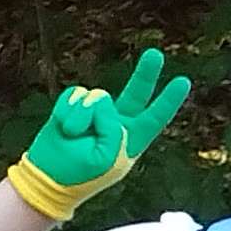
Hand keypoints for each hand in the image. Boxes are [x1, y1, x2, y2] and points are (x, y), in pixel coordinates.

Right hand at [6, 48, 192, 221]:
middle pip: (136, 94)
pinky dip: (66, 110)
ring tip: (73, 136)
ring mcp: (95, 114)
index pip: (155, 118)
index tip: (183, 81)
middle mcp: (117, 123)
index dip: (169, 100)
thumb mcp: (106, 158)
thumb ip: (113, 130)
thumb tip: (103, 102)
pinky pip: (75, 94)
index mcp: (131, 141)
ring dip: (81, 117)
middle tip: (155, 54)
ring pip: (98, 96)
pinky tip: (63, 127)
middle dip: (146, 74)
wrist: (47, 175)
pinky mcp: (74, 106)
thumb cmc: (79, 174)